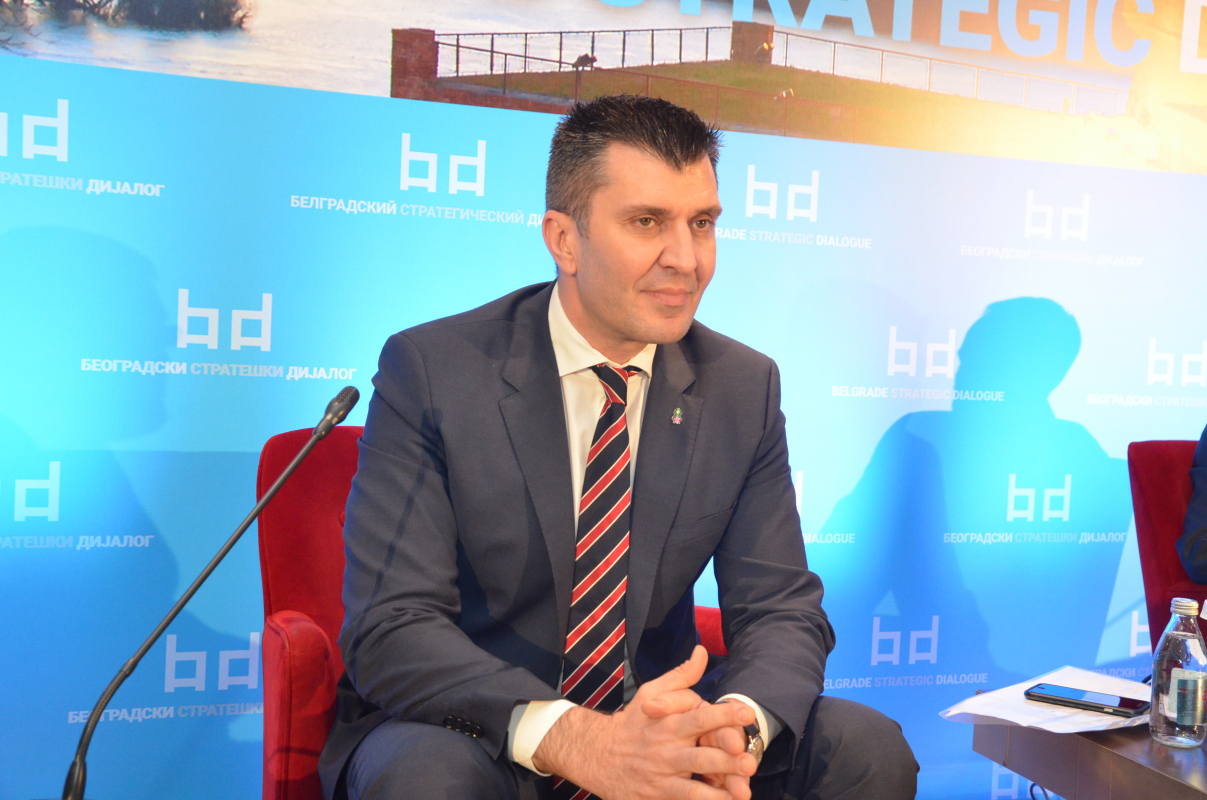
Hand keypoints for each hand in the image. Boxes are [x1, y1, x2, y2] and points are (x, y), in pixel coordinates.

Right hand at [532, 646, 757, 799]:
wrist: (598, 754)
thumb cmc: (633, 722)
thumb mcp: (651, 693)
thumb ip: (681, 676)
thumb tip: (701, 652)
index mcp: (670, 723)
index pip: (700, 717)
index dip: (724, 716)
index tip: (747, 713)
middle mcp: (668, 749)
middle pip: (701, 754)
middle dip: (727, 758)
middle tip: (750, 760)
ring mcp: (664, 775)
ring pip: (695, 783)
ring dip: (720, 786)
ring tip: (743, 790)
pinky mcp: (659, 794)